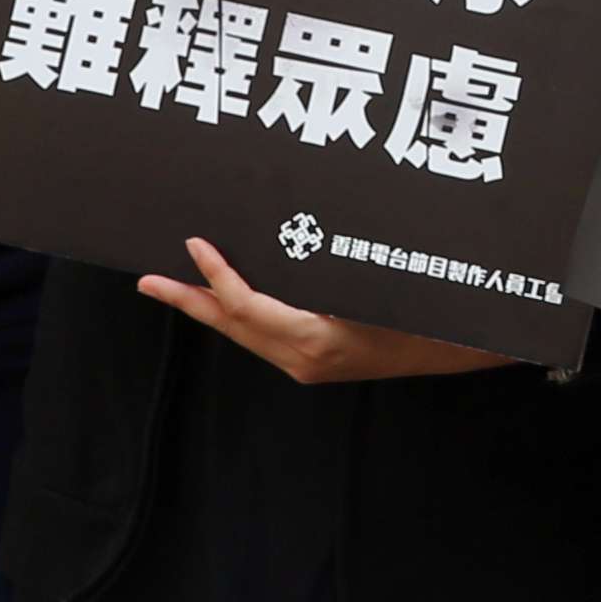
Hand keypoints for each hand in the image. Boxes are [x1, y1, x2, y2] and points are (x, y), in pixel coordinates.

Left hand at [139, 236, 512, 385]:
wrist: (453, 350)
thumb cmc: (423, 309)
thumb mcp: (375, 280)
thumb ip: (328, 266)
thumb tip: (286, 235)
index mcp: (313, 338)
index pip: (247, 306)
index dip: (217, 274)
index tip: (195, 243)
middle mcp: (301, 359)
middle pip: (230, 326)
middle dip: (187, 300)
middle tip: (146, 280)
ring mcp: (304, 366)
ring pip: (242, 334)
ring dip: (208, 307)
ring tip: (174, 286)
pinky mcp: (311, 363)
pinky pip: (261, 337)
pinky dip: (238, 315)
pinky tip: (227, 298)